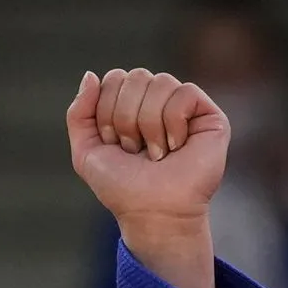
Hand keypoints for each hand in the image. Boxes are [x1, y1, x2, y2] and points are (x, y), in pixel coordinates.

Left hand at [67, 69, 228, 287]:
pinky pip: (184, 93)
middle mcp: (157, 101)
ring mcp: (184, 107)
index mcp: (130, 105)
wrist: (152, 212)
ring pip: (160, 81)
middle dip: (125, 118)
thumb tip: (91, 75)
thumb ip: (79, 113)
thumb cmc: (121, 187)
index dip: (107, 112)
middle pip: (135, 76)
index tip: (114, 144)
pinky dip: (173, 123)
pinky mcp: (208, 115)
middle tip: (135, 150)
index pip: (114, 78)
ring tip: (156, 153)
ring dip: (149, 124)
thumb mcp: (86, 151)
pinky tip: (176, 146)